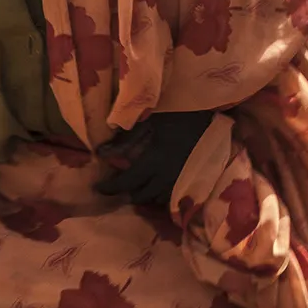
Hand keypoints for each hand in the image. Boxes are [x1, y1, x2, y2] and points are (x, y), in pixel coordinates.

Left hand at [96, 110, 216, 206]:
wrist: (209, 110)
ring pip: (160, 197)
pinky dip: (162, 193)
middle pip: (144, 195)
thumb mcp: (148, 121)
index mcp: (155, 160)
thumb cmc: (176, 111)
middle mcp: (169, 174)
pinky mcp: (194, 175)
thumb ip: (125, 139)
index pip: (128, 181)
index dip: (111, 187)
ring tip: (135, 188)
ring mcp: (183, 177)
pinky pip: (175, 193)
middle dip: (128, 194)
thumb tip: (101, 153)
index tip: (98, 188)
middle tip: (117, 188)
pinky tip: (156, 185)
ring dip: (146, 196)